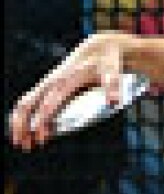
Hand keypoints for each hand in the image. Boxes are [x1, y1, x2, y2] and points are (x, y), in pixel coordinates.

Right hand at [8, 31, 133, 149]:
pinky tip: (26, 129)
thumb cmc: (108, 62)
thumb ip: (112, 85)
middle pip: (29, 103)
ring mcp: (49, 83)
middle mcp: (54, 81)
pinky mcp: (50, 86)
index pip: (50, 103)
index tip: (41, 139)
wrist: (101, 48)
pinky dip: (25, 115)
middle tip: (22, 146)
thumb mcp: (114, 71)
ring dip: (20, 121)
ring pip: (26, 101)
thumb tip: (113, 102)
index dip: (44, 121)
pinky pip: (31, 100)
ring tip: (20, 141)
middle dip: (23, 124)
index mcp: (68, 79)